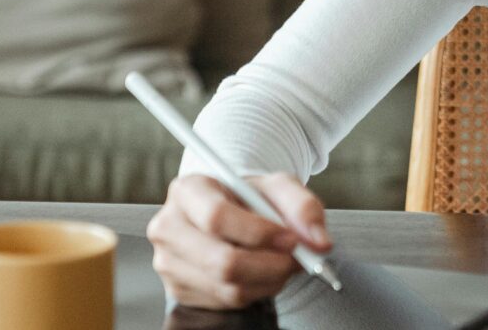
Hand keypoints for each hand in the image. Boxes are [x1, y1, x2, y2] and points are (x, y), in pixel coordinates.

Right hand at [148, 172, 334, 309]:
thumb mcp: (278, 187)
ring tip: (284, 262)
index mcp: (187, 191)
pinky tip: (264, 272)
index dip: (259, 232)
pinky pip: (226, 301)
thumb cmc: (250, 198)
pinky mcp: (178, 290)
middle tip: (298, 259)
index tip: (291, 238)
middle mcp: (169, 227)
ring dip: (269, 280)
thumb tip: (318, 241)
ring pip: (228, 286)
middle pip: (221, 261)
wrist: (230, 214)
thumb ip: (303, 206)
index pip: (217, 217)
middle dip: (271, 265)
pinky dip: (257, 290)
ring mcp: (169, 263)